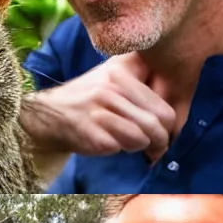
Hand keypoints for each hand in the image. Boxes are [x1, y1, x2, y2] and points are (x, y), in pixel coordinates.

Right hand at [21, 52, 176, 161]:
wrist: (48, 115)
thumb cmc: (89, 99)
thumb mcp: (114, 75)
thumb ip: (142, 75)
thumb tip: (174, 102)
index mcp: (121, 72)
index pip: (163, 109)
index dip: (166, 126)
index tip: (160, 131)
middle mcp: (110, 89)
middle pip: (157, 125)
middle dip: (158, 140)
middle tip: (152, 146)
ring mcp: (99, 111)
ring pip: (142, 138)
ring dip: (139, 146)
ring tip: (128, 142)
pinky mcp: (92, 133)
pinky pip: (121, 147)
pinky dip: (120, 150)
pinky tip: (111, 143)